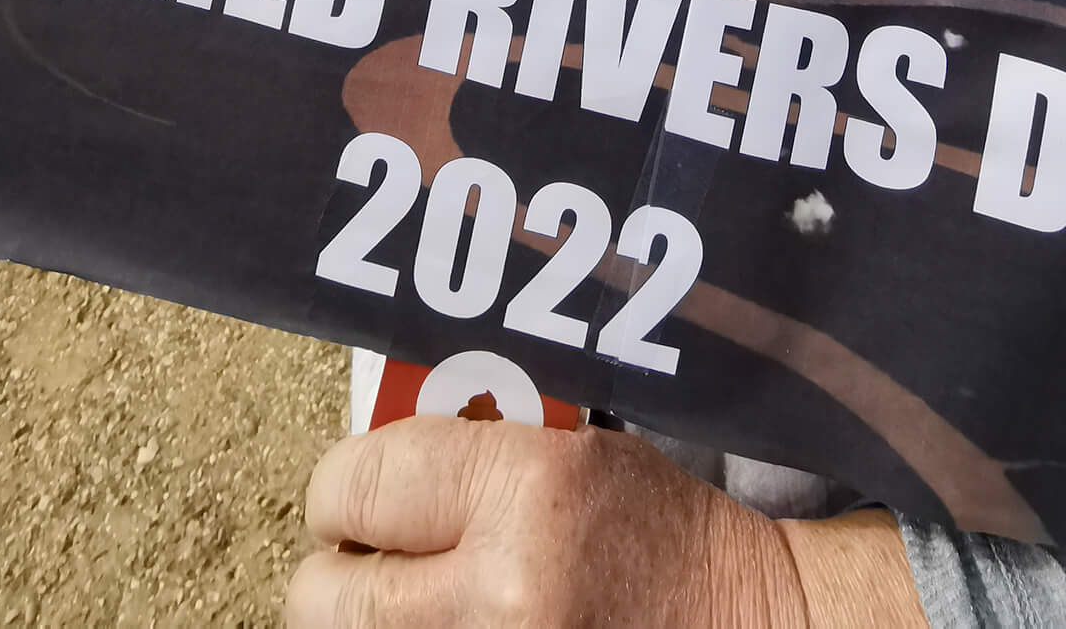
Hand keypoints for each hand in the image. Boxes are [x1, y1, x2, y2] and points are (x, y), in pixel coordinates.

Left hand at [287, 415, 811, 628]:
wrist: (743, 627)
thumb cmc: (658, 533)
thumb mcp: (568, 453)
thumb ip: (463, 458)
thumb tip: (361, 479)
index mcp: (521, 493)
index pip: (354, 485)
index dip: (345, 489)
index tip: (359, 497)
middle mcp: (497, 593)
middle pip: (322, 597)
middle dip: (340, 574)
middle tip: (374, 562)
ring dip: (375, 621)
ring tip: (419, 601)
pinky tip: (457, 628)